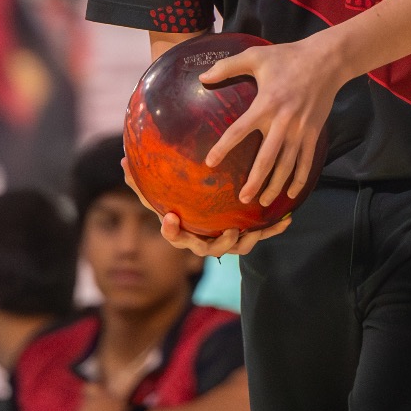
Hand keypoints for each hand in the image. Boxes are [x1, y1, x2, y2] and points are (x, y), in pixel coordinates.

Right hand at [123, 157, 292, 256]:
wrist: (207, 210)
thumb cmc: (178, 199)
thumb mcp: (158, 189)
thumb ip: (140, 179)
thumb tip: (122, 161)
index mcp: (184, 230)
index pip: (174, 235)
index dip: (171, 231)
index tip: (169, 218)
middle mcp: (204, 239)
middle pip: (208, 248)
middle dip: (218, 243)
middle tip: (228, 231)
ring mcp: (226, 239)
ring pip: (237, 247)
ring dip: (246, 240)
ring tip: (252, 229)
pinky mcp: (247, 233)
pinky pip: (261, 233)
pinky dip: (272, 228)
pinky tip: (288, 219)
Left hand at [200, 36, 342, 205]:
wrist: (326, 60)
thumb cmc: (288, 57)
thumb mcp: (255, 55)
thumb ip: (227, 66)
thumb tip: (202, 78)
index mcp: (265, 104)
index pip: (238, 131)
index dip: (223, 148)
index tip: (210, 163)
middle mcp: (283, 122)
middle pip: (266, 159)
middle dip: (254, 182)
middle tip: (242, 199)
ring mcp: (301, 130)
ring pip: (287, 166)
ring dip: (276, 186)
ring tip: (264, 202)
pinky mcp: (314, 133)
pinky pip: (306, 162)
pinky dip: (300, 180)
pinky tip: (291, 193)